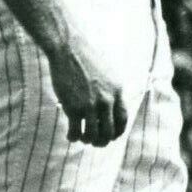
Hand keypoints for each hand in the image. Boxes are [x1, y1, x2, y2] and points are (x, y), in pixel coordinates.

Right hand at [45, 30, 128, 146]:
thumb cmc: (86, 60)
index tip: (110, 136)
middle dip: (102, 141)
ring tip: (82, 138)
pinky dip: (73, 137)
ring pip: (93, 136)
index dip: (116, 132)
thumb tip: (112, 109)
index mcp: (118, 92)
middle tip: (94, 141)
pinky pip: (76, 132)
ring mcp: (90, 105)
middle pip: (109, 132)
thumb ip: (113, 92)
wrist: (69, 49)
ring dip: (87, 140)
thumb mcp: (108, 74)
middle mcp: (107, 101)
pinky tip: (70, 135)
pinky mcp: (74, 107)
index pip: (123, 121)